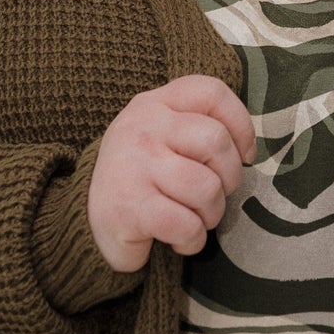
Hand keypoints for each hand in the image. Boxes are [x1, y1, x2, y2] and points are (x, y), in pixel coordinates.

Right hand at [86, 74, 257, 272]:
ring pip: (207, 188)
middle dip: (229, 179)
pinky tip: (177, 240)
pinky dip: (192, 241)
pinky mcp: (130, 207)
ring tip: (193, 219)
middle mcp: (142, 127)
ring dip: (211, 215)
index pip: (211, 93)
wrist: (86, 219)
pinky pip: (187, 225)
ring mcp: (133, 165)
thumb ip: (198, 127)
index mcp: (155, 104)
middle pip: (216, 142)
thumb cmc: (140, 176)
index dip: (241, 125)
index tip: (244, 154)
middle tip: (212, 196)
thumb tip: (247, 150)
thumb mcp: (161, 136)